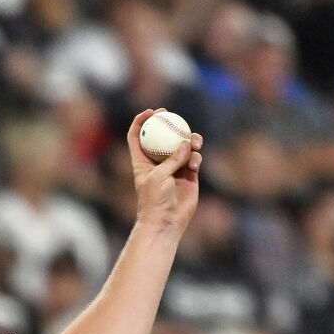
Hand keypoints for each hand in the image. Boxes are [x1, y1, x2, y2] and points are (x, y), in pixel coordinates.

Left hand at [128, 111, 202, 236]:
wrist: (166, 222)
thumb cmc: (154, 201)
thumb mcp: (158, 177)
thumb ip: (172, 159)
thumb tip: (186, 143)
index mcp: (142, 161)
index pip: (137, 136)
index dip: (141, 121)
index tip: (151, 112)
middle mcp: (158, 163)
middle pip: (162, 136)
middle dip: (169, 123)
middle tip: (174, 116)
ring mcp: (174, 168)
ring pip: (183, 146)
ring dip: (189, 140)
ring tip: (194, 142)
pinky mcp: (189, 175)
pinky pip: (194, 159)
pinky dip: (195, 158)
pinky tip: (195, 164)